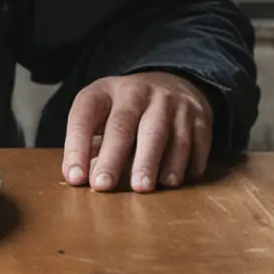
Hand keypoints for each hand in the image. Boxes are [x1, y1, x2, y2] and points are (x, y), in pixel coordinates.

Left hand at [61, 71, 212, 193]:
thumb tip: (81, 178)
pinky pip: (194, 140)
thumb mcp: (101, 116)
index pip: (85, 116)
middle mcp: (137, 92)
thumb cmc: (126, 111)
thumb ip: (90, 146)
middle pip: (123, 124)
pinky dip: (185, 162)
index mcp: (105, 91)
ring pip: (161, 133)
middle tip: (104, 185)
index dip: (77, 146)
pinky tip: (174, 181)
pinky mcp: (198, 115)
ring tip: (143, 188)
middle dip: (113, 157)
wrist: (173, 85)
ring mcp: (170, 101)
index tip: (74, 177)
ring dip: (152, 162)